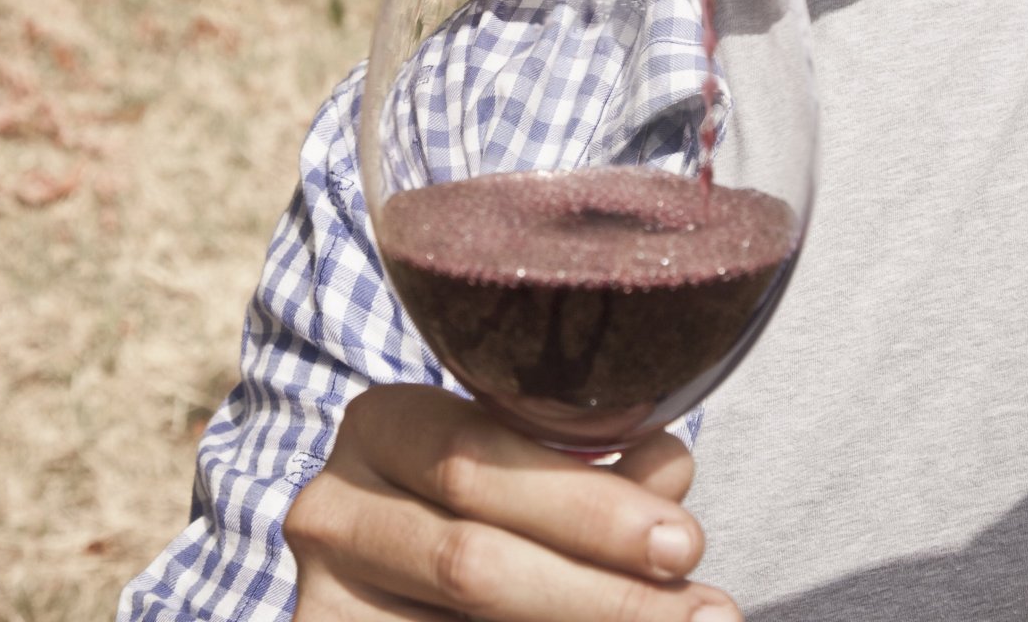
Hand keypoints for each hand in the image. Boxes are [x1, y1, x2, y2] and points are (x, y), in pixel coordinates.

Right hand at [283, 384, 739, 621]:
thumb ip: (602, 477)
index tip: (684, 544)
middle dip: (602, 594)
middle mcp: (332, 509)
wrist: (401, 572)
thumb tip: (670, 471)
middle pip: (469, 560)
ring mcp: (322, 595)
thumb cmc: (484, 510)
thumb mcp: (536, 476)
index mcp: (383, 425)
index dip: (586, 510)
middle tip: (704, 614)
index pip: (477, 463)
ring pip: (462, 620)